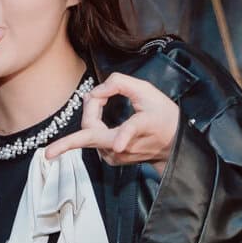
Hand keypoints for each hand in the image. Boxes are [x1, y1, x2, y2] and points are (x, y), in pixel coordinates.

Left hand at [42, 72, 179, 171]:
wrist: (174, 146)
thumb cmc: (163, 116)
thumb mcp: (147, 91)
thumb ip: (121, 84)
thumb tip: (97, 90)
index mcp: (138, 131)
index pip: (128, 133)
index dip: (124, 137)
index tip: (118, 145)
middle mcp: (124, 148)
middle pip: (90, 136)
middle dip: (78, 126)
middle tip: (67, 131)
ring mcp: (116, 156)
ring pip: (90, 135)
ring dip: (90, 116)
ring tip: (101, 100)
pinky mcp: (112, 158)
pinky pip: (94, 139)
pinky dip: (94, 125)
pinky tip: (104, 113)